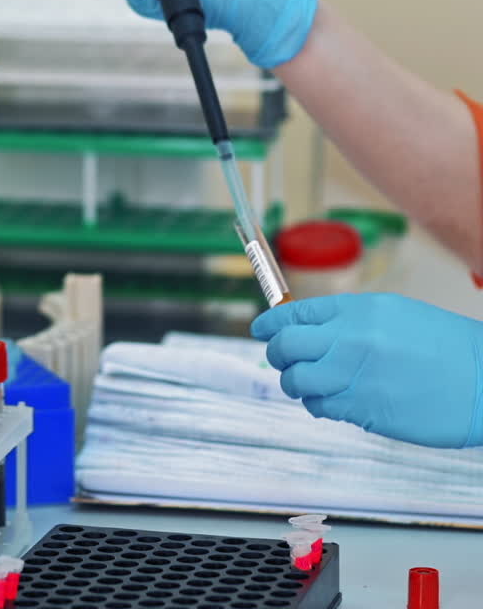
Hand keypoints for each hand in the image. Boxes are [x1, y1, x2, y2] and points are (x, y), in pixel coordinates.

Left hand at [251, 292, 482, 447]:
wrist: (480, 380)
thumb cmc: (443, 347)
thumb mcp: (393, 314)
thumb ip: (348, 320)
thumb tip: (309, 328)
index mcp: (358, 310)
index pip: (295, 313)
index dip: (271, 323)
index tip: (261, 329)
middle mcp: (350, 340)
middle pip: (286, 346)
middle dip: (277, 353)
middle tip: (281, 358)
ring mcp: (355, 377)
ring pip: (297, 381)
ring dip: (296, 383)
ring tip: (310, 382)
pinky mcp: (363, 411)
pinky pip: (321, 408)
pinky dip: (317, 404)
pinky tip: (330, 400)